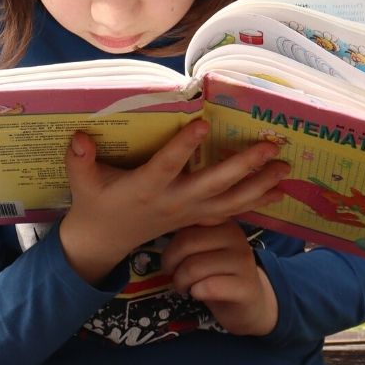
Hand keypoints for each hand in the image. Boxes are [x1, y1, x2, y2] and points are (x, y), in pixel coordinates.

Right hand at [58, 121, 288, 283]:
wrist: (105, 242)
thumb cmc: (95, 203)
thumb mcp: (83, 183)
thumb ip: (80, 160)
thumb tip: (78, 137)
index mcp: (145, 188)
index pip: (166, 166)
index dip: (182, 147)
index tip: (201, 123)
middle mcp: (173, 202)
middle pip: (212, 185)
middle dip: (243, 167)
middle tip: (269, 147)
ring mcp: (189, 213)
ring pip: (230, 202)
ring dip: (260, 186)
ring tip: (285, 168)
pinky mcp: (198, 219)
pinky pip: (232, 212)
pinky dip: (256, 201)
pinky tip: (279, 191)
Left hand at [161, 220, 278, 336]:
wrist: (250, 303)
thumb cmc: (218, 273)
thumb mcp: (204, 247)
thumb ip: (188, 233)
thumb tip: (156, 226)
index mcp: (223, 221)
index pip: (186, 220)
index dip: (171, 242)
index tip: (171, 258)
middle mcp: (235, 236)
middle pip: (186, 242)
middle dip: (171, 264)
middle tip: (173, 275)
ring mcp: (243, 261)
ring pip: (193, 267)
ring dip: (180, 281)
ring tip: (185, 287)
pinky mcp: (245, 286)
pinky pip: (209, 286)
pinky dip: (196, 292)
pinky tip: (198, 293)